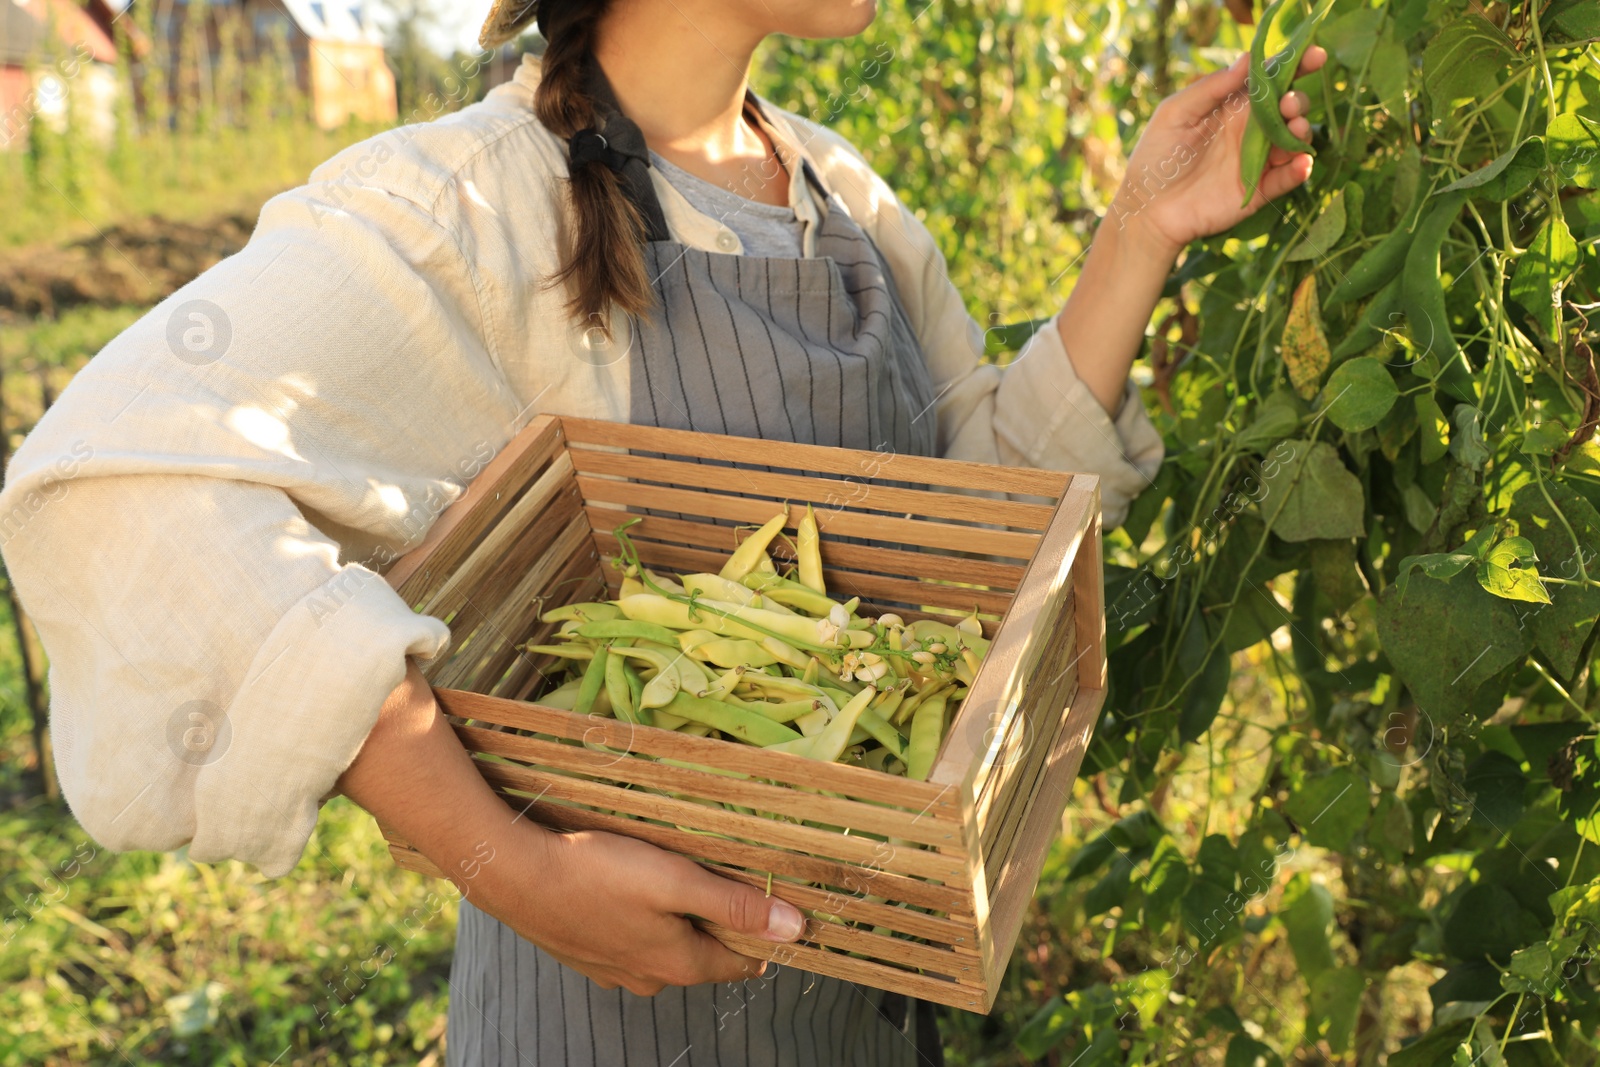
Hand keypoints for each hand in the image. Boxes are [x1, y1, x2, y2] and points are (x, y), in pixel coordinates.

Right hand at [474, 824, 806, 995]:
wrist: (515, 876)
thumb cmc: (598, 872)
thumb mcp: (676, 881)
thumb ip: (735, 904)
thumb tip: (794, 928)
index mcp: (679, 963)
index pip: (742, 962)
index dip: (763, 935)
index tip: (775, 905)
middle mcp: (649, 978)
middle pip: (703, 954)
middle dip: (720, 923)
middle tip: (727, 881)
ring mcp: (614, 970)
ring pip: (665, 947)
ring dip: (677, 921)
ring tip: (677, 880)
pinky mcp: (587, 954)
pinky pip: (630, 941)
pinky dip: (640, 920)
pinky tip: (630, 891)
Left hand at [1111, 47, 1328, 254]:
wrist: (1147, 208)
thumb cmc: (1156, 156)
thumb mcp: (1176, 113)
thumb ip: (1211, 88)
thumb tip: (1248, 59)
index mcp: (1232, 106)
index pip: (1269, 82)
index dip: (1294, 66)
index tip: (1315, 55)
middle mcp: (1250, 130)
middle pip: (1287, 108)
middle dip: (1297, 100)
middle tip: (1290, 103)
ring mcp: (1256, 160)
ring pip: (1293, 140)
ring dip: (1302, 131)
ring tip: (1295, 127)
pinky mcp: (1258, 190)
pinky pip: (1286, 179)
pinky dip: (1298, 170)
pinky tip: (1301, 162)